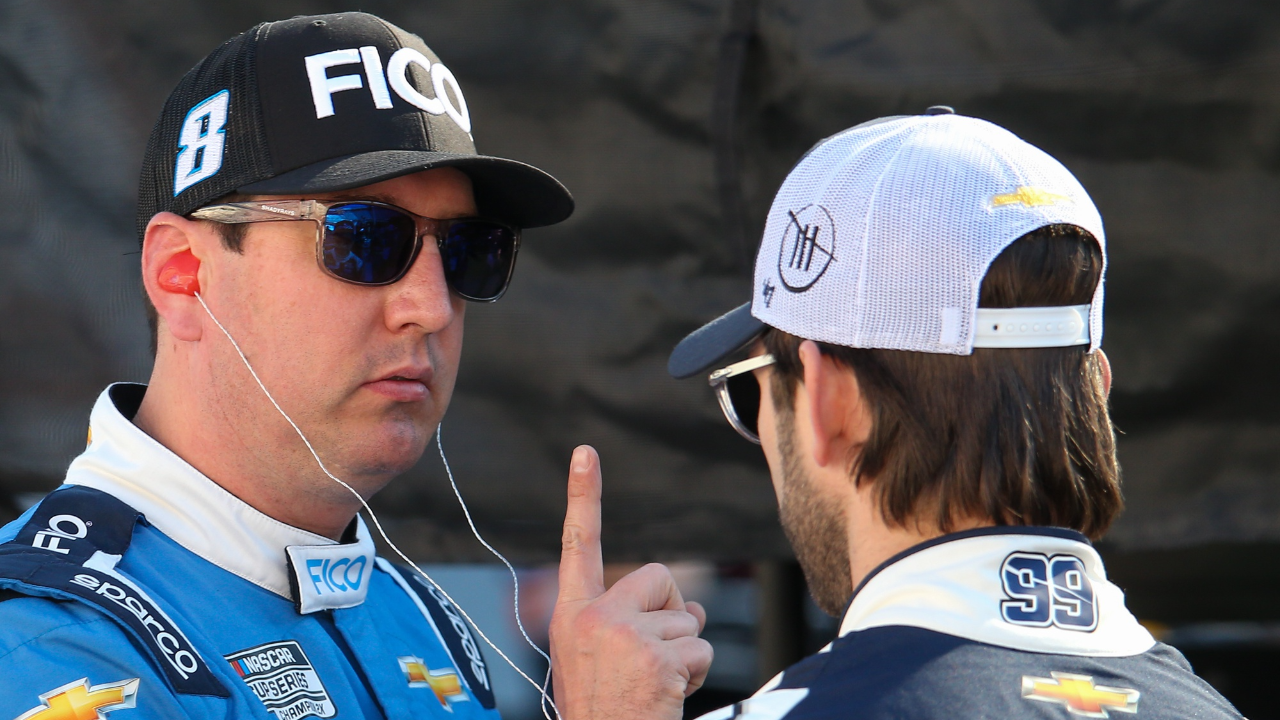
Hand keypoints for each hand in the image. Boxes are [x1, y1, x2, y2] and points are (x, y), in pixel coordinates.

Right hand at [550, 445, 713, 719]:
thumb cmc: (604, 711)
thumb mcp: (596, 659)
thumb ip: (629, 623)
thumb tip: (689, 611)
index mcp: (571, 615)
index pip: (578, 545)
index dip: (582, 496)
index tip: (585, 452)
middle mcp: (592, 617)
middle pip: (657, 577)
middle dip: (671, 612)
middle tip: (651, 660)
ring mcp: (622, 635)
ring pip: (685, 619)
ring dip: (683, 654)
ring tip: (653, 687)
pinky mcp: (653, 657)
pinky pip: (699, 647)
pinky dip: (695, 673)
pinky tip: (666, 696)